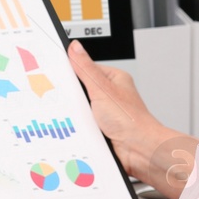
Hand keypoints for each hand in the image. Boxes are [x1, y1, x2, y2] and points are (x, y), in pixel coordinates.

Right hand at [67, 39, 190, 190]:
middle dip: (74, 96)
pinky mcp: (101, 127)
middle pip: (81, 89)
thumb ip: (86, 68)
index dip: (72, 71)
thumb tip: (75, 48)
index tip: (58, 74)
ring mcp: (106, 112)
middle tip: (72, 99)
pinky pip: (83, 123)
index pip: (86, 68)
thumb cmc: (131, 120)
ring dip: (78, 114)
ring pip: (81, 108)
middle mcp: (111, 94)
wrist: (139, 149)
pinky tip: (81, 128)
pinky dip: (80, 126)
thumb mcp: (102, 89)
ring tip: (82, 116)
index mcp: (114, 79)